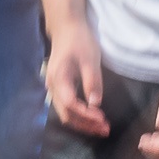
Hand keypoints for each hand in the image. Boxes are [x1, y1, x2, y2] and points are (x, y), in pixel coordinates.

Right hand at [43, 22, 111, 138]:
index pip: (70, 104)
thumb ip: (92, 81)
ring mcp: (54, 88)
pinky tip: (92, 117)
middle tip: (105, 130)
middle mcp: (53, 87)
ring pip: (65, 113)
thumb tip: (96, 103)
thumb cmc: (79, 40)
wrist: (66, 27)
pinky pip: (67, 107)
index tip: (102, 119)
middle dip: (85, 125)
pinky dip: (79, 115)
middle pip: (66, 114)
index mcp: (59, 79)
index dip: (86, 115)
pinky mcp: (59, 87)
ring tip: (101, 127)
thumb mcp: (89, 59)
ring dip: (83, 122)